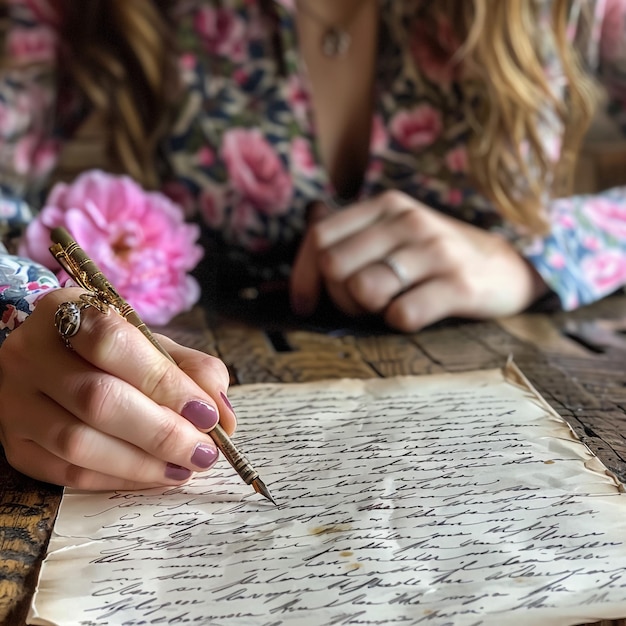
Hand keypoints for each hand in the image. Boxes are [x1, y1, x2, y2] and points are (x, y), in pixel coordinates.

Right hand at [0, 287, 234, 489]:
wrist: (52, 362)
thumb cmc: (113, 352)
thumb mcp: (152, 344)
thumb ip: (193, 370)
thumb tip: (223, 414)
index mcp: (66, 311)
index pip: (115, 344)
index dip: (166, 384)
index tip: (208, 414)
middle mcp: (30, 353)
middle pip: (98, 399)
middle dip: (162, 432)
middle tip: (204, 451)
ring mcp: (15, 401)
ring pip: (79, 443)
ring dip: (143, 463)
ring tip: (185, 466)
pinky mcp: (15, 444)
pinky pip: (67, 473)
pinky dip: (119, 479)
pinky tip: (154, 475)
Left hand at [290, 190, 547, 331]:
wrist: (507, 267)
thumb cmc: (436, 257)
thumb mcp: (395, 234)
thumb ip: (351, 237)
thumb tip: (303, 245)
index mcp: (386, 206)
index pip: (320, 237)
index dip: (303, 276)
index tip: (304, 304)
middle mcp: (408, 221)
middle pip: (335, 265)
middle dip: (338, 296)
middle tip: (362, 305)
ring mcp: (435, 251)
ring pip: (363, 289)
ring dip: (368, 310)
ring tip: (389, 306)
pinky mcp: (459, 285)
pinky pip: (401, 314)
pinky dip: (399, 323)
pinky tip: (414, 314)